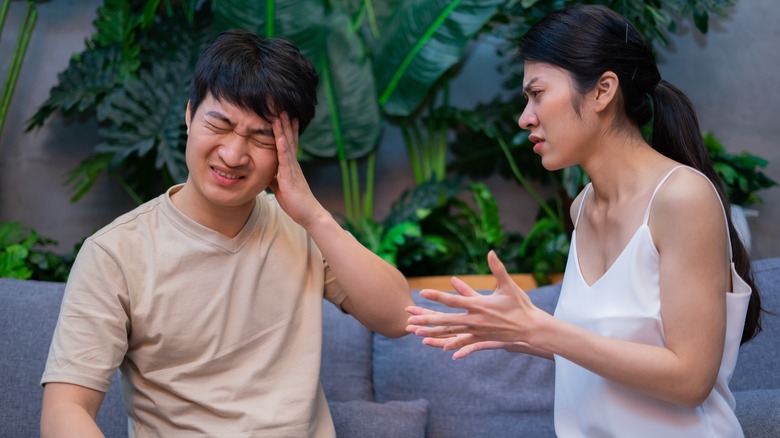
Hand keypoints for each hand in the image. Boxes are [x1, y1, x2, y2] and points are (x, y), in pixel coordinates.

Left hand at [268, 112, 324, 226]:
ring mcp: (292, 169)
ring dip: (284, 130)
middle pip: (290, 140)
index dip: (287, 130)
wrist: (309, 214)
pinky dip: (282, 146)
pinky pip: (285, 159)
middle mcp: (293, 165)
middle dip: (286, 124)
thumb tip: (267, 175)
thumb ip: (275, 179)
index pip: (289, 144)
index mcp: (291, 167)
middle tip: (284, 108)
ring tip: (281, 115)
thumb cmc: (296, 203)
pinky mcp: (290, 177)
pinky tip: (280, 136)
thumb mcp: (281, 188)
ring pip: (287, 145)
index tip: (285, 117)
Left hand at [406, 251, 549, 358]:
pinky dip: (456, 347)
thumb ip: (498, 269)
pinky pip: (466, 345)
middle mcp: (476, 320)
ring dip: (434, 334)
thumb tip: (491, 252)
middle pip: (447, 320)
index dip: (437, 296)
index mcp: (480, 306)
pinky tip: (445, 350)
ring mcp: (478, 332)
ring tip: (418, 334)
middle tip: (410, 318)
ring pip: (452, 334)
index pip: (454, 300)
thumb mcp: (508, 285)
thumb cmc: (520, 305)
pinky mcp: (483, 340)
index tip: (422, 292)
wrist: (532, 329)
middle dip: (427, 319)